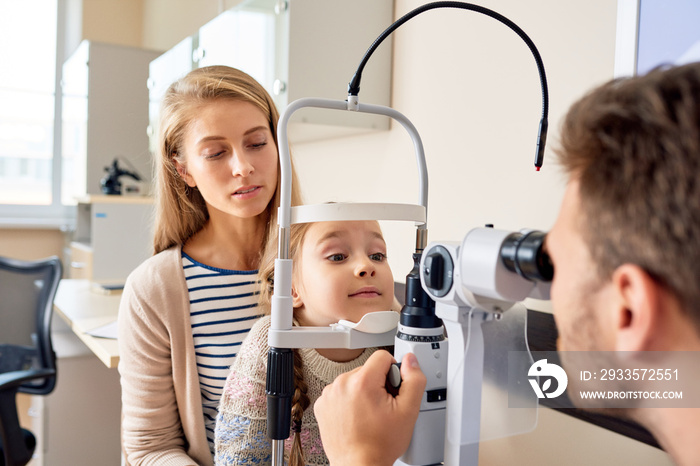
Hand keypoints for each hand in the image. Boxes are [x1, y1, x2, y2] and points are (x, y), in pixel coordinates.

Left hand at [315, 350, 426, 465]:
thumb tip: (409, 360)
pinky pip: (340, 392)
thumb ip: (413, 380)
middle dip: (377, 384)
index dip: (393, 373)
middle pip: (368, 370)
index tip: (392, 392)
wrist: (358, 465)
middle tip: (382, 408)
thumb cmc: (380, 444)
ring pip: (353, 380)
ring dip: (362, 392)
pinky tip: (355, 418)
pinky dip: (348, 401)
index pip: (382, 356)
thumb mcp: (408, 411)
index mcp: (362, 382)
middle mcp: (342, 384)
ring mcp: (329, 394)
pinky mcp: (322, 404)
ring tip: (368, 415)